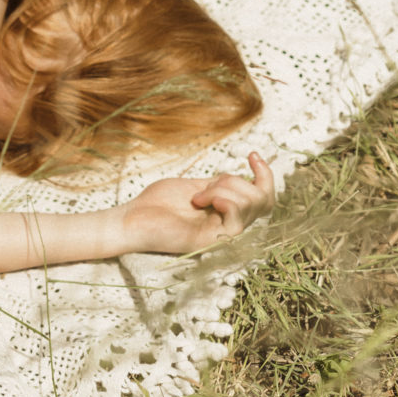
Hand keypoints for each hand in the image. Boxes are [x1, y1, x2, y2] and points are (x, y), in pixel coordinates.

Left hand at [114, 152, 275, 256]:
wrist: (132, 219)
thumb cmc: (156, 203)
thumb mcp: (194, 186)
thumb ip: (219, 185)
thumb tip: (240, 177)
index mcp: (226, 212)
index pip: (264, 197)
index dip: (265, 174)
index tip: (251, 155)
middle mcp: (229, 224)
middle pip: (263, 199)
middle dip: (237, 182)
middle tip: (207, 185)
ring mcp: (223, 234)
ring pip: (250, 204)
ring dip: (222, 190)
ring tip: (196, 197)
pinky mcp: (213, 241)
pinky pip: (237, 218)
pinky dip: (223, 200)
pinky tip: (199, 201)